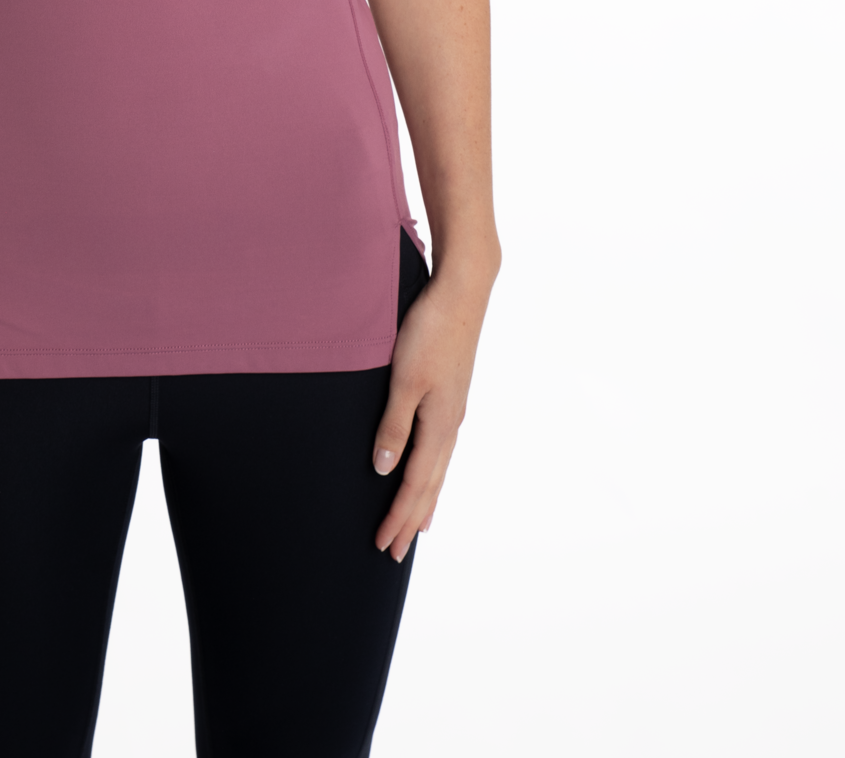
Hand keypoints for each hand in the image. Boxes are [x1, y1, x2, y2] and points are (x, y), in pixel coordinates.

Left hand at [371, 260, 494, 561]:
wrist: (462, 292)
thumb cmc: (430, 332)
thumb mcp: (404, 380)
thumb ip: (393, 425)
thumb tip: (384, 470)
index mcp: (439, 426)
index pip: (415, 484)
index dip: (398, 516)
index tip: (382, 545)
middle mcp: (450, 424)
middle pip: (429, 484)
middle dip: (411, 519)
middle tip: (395, 552)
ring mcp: (453, 409)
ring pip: (437, 467)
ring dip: (424, 499)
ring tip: (418, 525)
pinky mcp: (451, 393)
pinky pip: (440, 447)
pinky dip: (432, 470)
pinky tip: (429, 467)